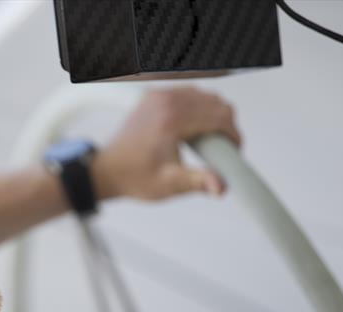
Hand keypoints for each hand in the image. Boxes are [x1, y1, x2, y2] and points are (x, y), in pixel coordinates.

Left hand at [92, 86, 240, 200]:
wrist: (107, 171)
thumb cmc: (134, 178)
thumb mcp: (169, 185)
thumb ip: (199, 182)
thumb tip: (222, 187)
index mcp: (171, 120)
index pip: (219, 117)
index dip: (234, 135)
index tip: (234, 152)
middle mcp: (165, 102)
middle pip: (215, 103)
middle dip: (226, 126)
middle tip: (222, 150)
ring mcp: (158, 96)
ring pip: (204, 95)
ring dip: (213, 115)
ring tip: (208, 142)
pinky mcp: (154, 96)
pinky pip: (188, 94)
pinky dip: (198, 108)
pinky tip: (195, 129)